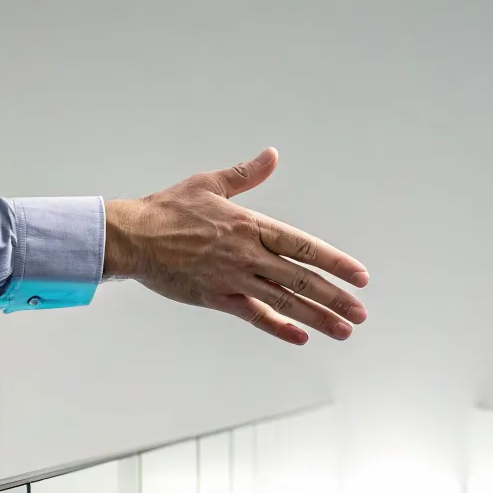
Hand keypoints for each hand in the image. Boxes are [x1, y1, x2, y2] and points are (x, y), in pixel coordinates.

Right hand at [105, 148, 368, 344]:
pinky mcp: (217, 298)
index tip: (360, 276)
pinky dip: (279, 327)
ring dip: (317, 317)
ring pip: (284, 301)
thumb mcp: (209, 183)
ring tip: (343, 331)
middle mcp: (248, 254)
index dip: (334, 262)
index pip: (303, 246)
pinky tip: (301, 337)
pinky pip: (254, 315)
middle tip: (361, 313)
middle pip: (301, 279)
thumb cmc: (167, 209)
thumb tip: (272, 155)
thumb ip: (246, 174)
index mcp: (250, 225)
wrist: (131, 237)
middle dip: (335, 297)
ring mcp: (233, 278)